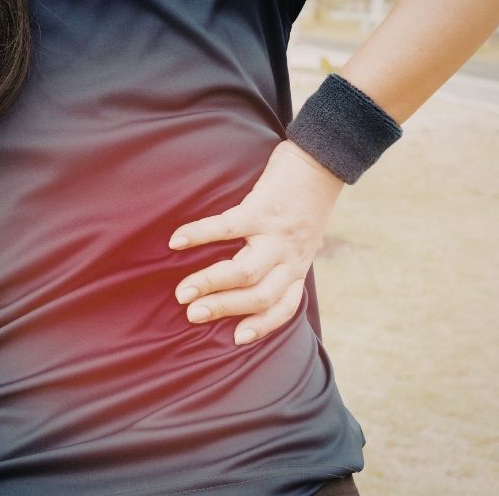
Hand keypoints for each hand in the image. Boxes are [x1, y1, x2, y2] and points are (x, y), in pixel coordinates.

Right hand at [167, 139, 345, 345]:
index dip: (262, 325)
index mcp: (298, 264)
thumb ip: (286, 256)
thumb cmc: (306, 200)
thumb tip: (262, 272)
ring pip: (243, 272)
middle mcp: (290, 256)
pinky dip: (199, 235)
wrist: (322, 159)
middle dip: (223, 309)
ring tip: (182, 293)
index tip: (237, 338)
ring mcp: (276, 234)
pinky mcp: (262, 208)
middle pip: (258, 295)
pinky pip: (227, 227)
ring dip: (210, 284)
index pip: (284, 306)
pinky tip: (176, 241)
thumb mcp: (304, 236)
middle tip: (192, 314)